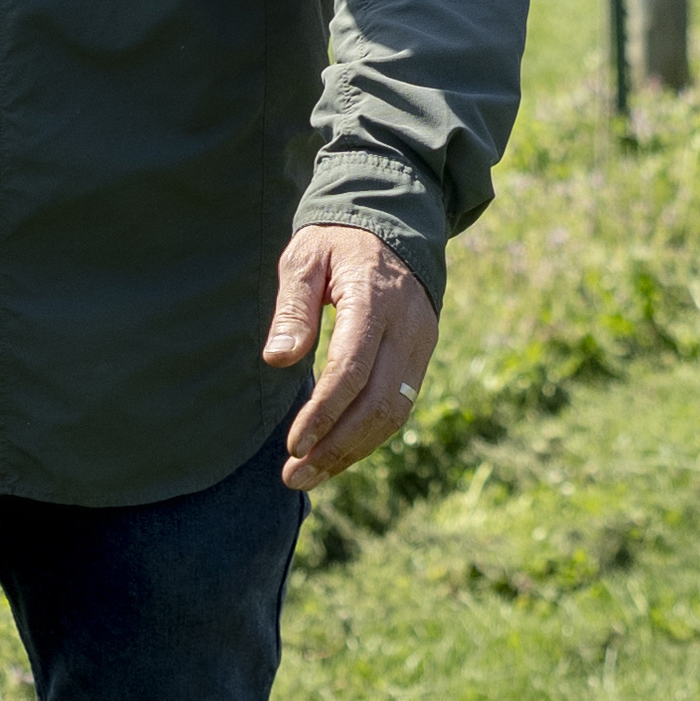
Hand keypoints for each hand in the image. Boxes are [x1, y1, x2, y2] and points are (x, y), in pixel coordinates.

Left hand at [262, 225, 436, 491]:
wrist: (392, 225)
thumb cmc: (337, 243)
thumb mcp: (305, 258)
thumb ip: (292, 309)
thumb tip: (278, 360)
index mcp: (375, 298)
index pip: (352, 368)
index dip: (324, 412)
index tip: (293, 445)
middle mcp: (407, 327)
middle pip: (378, 403)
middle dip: (336, 446)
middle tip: (294, 475)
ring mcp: (421, 344)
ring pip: (394, 413)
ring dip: (352, 451)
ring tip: (309, 475)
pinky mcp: (421, 356)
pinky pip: (400, 407)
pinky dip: (368, 437)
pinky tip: (335, 453)